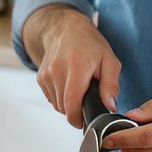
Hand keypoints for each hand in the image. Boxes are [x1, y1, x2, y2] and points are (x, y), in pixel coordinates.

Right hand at [24, 6, 121, 127]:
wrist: (66, 29)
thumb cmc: (90, 44)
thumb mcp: (109, 60)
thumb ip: (111, 85)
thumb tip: (110, 106)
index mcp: (76, 65)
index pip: (71, 102)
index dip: (77, 118)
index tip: (85, 122)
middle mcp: (57, 70)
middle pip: (64, 107)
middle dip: (76, 111)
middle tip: (88, 100)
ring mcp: (46, 74)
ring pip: (57, 105)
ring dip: (68, 105)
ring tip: (79, 90)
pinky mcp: (40, 77)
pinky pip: (51, 98)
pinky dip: (61, 98)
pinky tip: (69, 86)